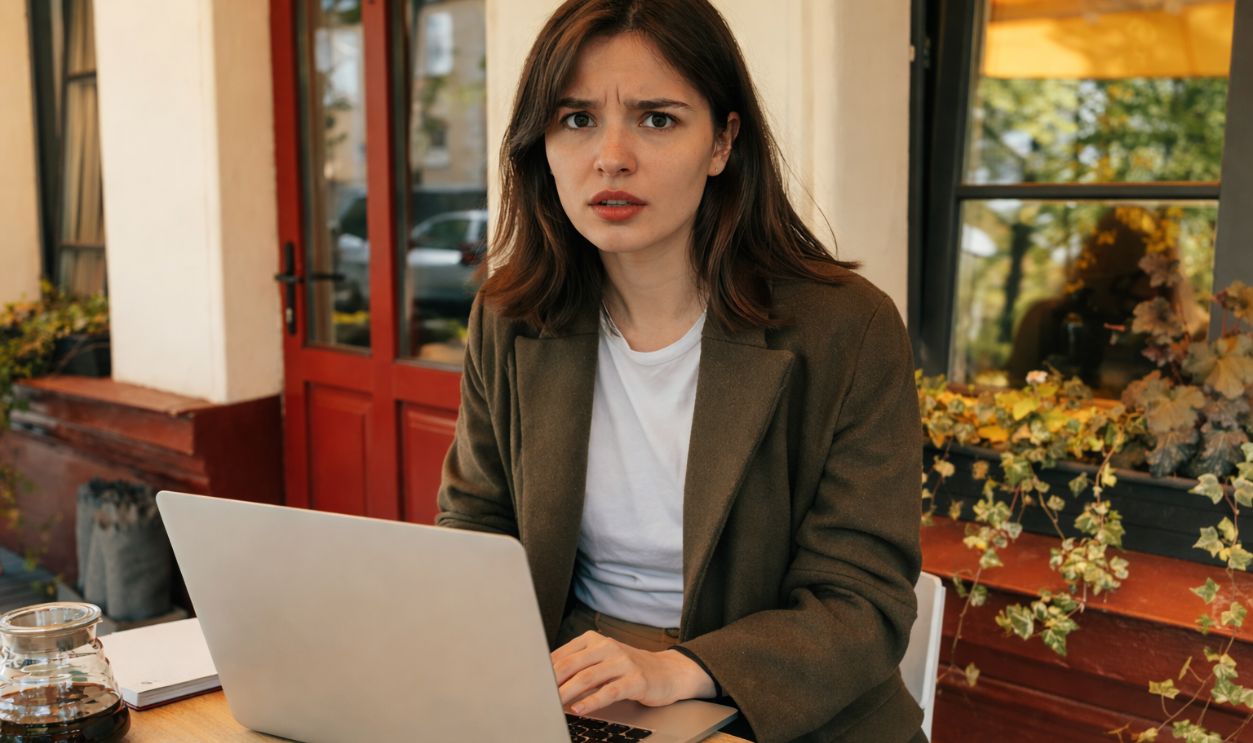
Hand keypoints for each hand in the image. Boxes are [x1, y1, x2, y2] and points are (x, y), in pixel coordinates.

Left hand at [551, 630, 715, 714]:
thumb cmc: (628, 668)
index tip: (529, 684)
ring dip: (566, 693)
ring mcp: (622, 662)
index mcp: (594, 639)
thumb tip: (545, 680)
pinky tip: (579, 709)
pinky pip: (608, 691)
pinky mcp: (635, 679)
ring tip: (552, 704)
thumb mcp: (601, 660)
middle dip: (551, 682)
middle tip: (536, 696)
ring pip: (587, 677)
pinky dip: (591, 701)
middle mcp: (607, 646)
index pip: (562, 654)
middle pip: (571, 664)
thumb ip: (577, 666)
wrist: (667, 672)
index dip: (543, 670)